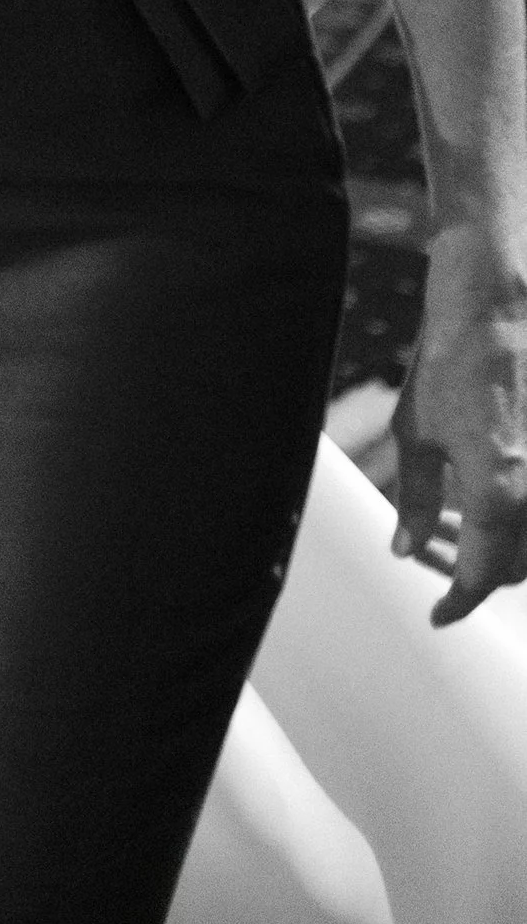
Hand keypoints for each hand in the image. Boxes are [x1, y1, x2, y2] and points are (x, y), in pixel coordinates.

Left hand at [391, 217, 526, 623]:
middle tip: (430, 553)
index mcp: (499, 494)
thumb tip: (406, 548)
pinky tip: (484, 501)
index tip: (438, 615)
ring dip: (499, 549)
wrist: (497, 307)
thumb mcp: (417, 434)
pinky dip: (516, 519)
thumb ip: (417, 500)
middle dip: (473, 574)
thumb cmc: (449, 362)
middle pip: (517, 568)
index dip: (458, 602)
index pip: (482, 577)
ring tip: (453, 526)